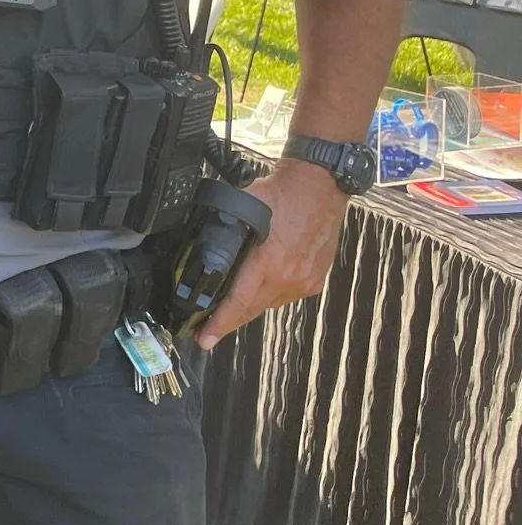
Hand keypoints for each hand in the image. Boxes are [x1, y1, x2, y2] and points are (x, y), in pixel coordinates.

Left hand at [193, 159, 347, 349]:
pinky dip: (269, 294)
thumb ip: (226, 233)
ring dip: (249, 306)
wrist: (321, 186)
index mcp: (268, 261)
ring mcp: (304, 281)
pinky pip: (285, 295)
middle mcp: (289, 277)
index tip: (204, 338)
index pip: (238, 301)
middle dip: (228, 321)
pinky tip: (258, 287)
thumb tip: (204, 247)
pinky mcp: (315, 280)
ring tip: (230, 307)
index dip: (219, 323)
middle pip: (251, 309)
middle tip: (207, 330)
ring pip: (268, 304)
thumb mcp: (243, 210)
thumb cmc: (284, 193)